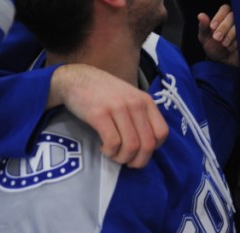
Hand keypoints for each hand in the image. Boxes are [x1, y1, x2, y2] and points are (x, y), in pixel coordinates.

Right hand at [48, 64, 167, 167]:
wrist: (77, 79)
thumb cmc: (105, 92)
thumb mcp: (130, 98)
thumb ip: (141, 116)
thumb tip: (147, 147)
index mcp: (146, 101)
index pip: (162, 133)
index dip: (152, 149)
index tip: (139, 152)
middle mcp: (136, 104)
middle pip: (147, 144)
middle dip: (138, 161)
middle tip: (125, 161)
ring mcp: (118, 108)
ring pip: (131, 146)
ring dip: (121, 158)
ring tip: (112, 153)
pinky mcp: (100, 114)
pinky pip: (112, 142)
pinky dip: (109, 152)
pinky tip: (103, 147)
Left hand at [198, 3, 237, 66]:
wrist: (225, 64)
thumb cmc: (214, 48)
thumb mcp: (205, 38)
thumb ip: (203, 27)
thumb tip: (200, 15)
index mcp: (224, 16)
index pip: (224, 9)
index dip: (219, 17)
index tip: (212, 27)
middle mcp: (236, 19)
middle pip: (232, 16)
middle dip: (223, 27)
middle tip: (217, 38)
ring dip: (230, 34)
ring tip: (224, 45)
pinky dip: (238, 41)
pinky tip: (232, 48)